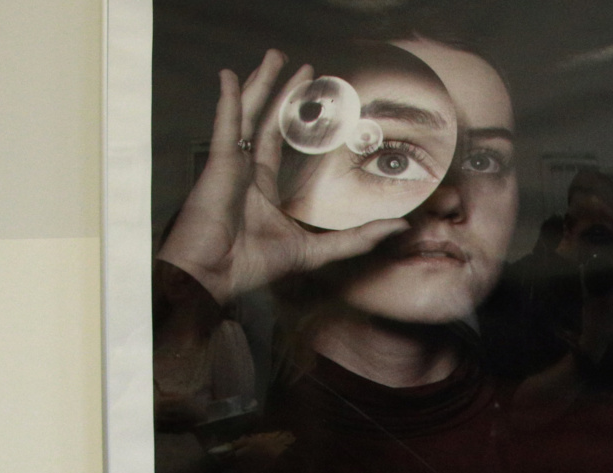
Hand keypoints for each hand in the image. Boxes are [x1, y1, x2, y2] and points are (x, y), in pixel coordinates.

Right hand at [155, 52, 408, 305]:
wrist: (214, 276)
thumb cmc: (252, 267)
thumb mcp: (315, 251)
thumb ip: (356, 239)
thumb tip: (399, 226)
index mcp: (263, 187)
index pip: (280, 144)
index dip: (296, 120)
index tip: (315, 98)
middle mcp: (247, 170)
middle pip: (266, 121)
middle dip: (284, 92)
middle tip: (305, 69)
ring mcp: (232, 164)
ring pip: (247, 114)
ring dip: (261, 83)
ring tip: (277, 57)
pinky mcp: (220, 163)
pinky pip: (224, 124)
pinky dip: (227, 99)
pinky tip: (230, 76)